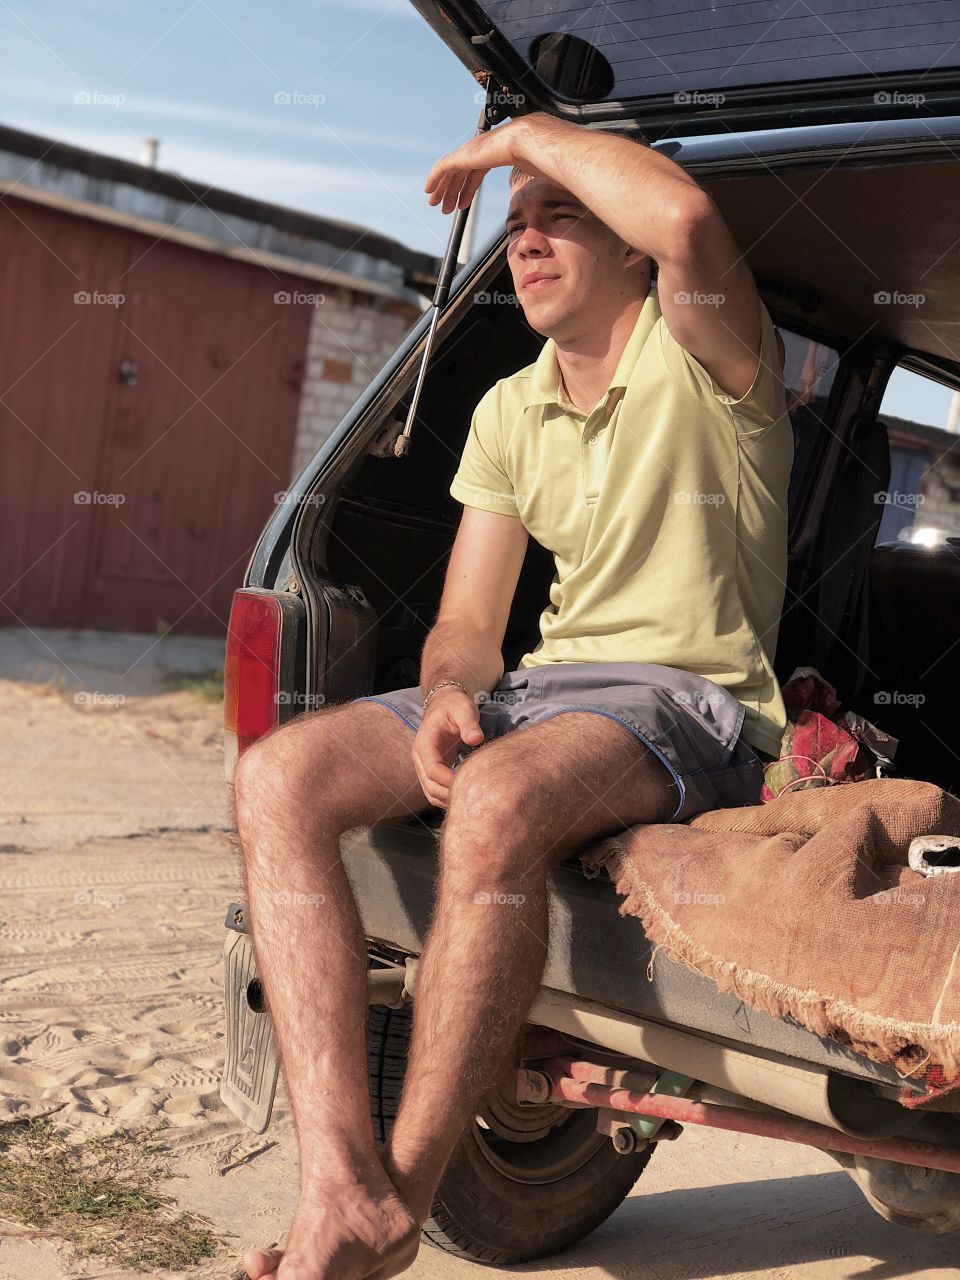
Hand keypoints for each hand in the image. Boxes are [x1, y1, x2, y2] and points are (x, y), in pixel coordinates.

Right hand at [412, 689, 483, 808]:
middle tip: (474, 796)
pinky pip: (436, 790)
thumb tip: (476, 739)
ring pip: (431, 793)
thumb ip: (469, 724)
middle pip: (430, 786)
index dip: (449, 781)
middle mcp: (420, 758)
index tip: (469, 783)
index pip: (432, 770)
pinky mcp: (433, 769)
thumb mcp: (463, 709)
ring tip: (470, 799)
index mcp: (424, 744)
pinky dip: (447, 797)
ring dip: (448, 799)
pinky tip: (465, 796)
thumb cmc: (454, 706)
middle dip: (449, 794)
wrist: (444, 703)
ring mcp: (424, 766)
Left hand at [424, 117, 546, 214]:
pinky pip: (444, 167)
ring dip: (443, 189)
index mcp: (496, 151)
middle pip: (461, 172)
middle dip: (453, 190)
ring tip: (437, 204)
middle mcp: (482, 150)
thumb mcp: (535, 169)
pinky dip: (435, 178)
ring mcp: (472, 151)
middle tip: (447, 207)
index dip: (468, 187)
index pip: (476, 171)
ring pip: (450, 171)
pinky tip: (429, 190)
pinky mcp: (465, 155)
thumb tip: (552, 184)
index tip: (463, 202)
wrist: (535, 143)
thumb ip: (534, 174)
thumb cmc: (542, 155)